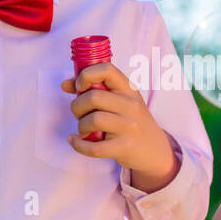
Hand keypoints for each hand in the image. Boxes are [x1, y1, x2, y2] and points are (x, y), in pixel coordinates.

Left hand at [60, 62, 177, 182]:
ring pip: (93, 120)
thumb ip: (93, 89)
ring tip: (84, 129)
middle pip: (93, 97)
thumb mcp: (119, 101)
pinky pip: (94, 147)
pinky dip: (79, 145)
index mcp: (129, 89)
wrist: (155, 150)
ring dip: (81, 126)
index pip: (106, 69)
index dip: (87, 75)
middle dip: (77, 106)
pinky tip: (76, 141)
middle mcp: (131, 105)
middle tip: (80, 114)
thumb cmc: (130, 121)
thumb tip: (65, 84)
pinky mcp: (125, 147)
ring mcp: (130, 127)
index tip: (80, 86)